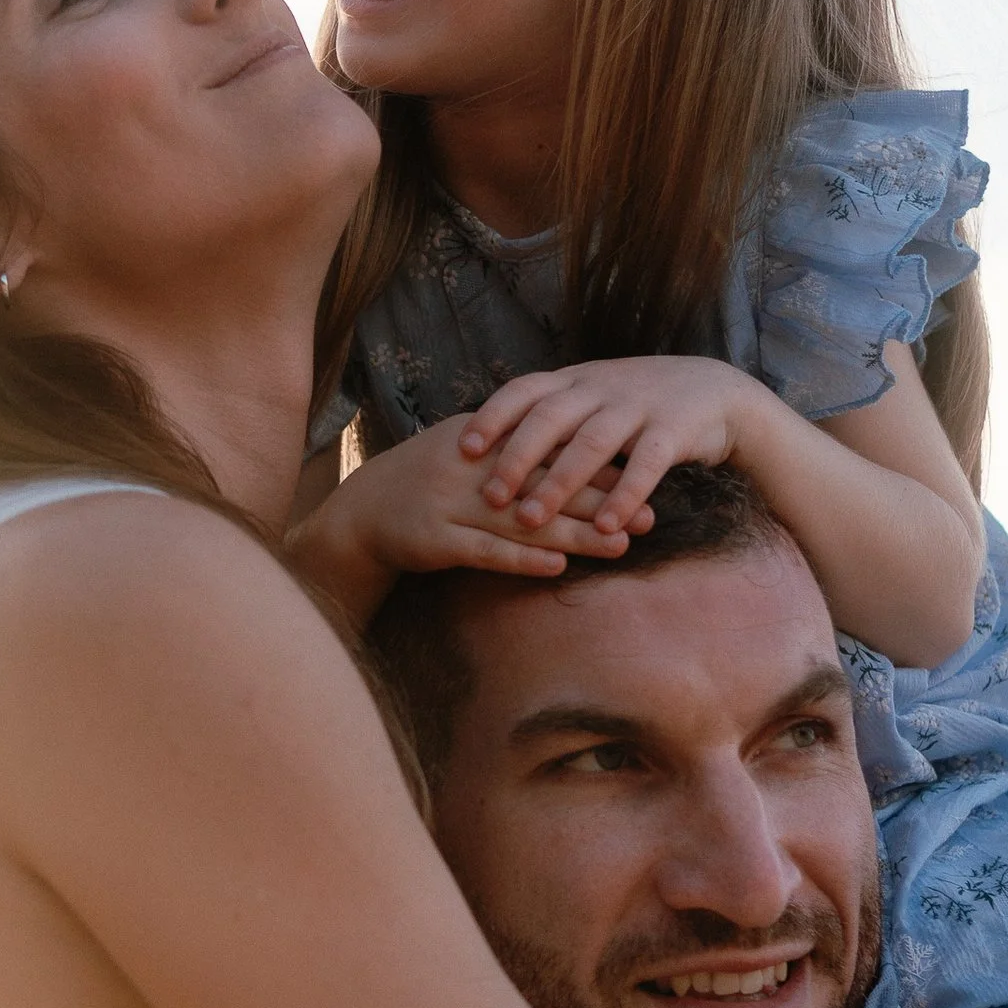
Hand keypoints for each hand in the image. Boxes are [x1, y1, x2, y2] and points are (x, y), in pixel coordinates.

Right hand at [294, 413, 641, 618]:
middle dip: (600, 501)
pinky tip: (558, 568)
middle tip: (648, 517)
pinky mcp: (435, 540)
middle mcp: (470, 467)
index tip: (644, 480)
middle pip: (546, 483)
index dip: (599, 465)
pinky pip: (485, 551)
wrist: (359, 514)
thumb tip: (578, 453)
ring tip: (619, 546)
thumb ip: (516, 449)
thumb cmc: (424, 484)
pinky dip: (522, 560)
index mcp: (483, 439)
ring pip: (524, 520)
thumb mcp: (467, 452)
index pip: (551, 447)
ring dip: (574, 534)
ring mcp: (450, 503)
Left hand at [460, 356, 769, 534]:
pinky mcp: (675, 429)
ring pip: (592, 442)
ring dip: (560, 483)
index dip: (493, 417)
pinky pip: (646, 464)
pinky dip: (624, 495)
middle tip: (490, 496)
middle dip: (517, 458)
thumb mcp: (594, 397)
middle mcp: (603, 388)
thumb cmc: (642, 404)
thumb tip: (495, 447)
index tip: (463, 449)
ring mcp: (639, 406)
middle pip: (551, 417)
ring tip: (532, 520)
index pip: (525, 390)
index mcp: (578, 380)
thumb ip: (553, 415)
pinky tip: (604, 527)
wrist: (718, 392)